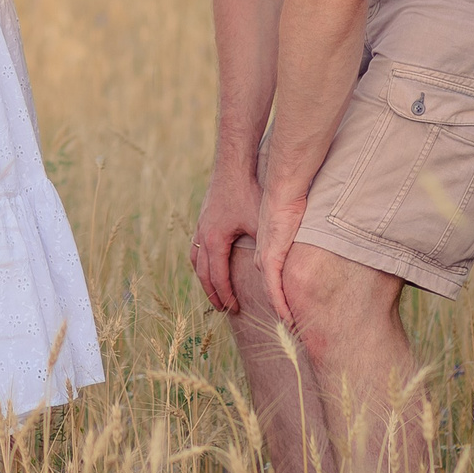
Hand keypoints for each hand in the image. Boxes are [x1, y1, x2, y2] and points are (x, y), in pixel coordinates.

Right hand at [189, 167, 260, 312]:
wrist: (235, 163)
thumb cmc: (249, 191)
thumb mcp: (261, 223)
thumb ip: (265, 248)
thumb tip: (276, 274)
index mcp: (215, 240)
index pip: (217, 277)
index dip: (226, 295)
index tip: (235, 309)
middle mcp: (203, 234)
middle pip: (202, 272)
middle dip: (212, 292)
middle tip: (223, 308)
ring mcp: (201, 224)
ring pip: (196, 257)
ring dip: (204, 276)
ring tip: (213, 288)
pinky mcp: (204, 215)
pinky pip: (197, 244)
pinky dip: (202, 258)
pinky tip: (211, 259)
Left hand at [254, 190, 310, 326]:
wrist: (283, 189)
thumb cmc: (292, 203)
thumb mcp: (294, 229)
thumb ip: (298, 243)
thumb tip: (312, 248)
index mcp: (267, 252)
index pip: (273, 283)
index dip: (281, 301)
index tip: (291, 316)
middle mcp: (262, 259)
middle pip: (271, 292)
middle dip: (281, 312)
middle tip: (293, 330)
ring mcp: (264, 260)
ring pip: (272, 294)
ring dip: (282, 312)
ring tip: (293, 330)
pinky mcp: (270, 259)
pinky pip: (274, 289)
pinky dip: (281, 305)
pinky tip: (288, 319)